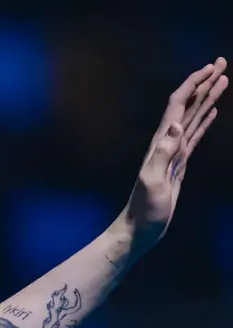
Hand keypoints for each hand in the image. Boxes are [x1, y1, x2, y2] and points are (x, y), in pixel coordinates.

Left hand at [126, 57, 226, 238]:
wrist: (140, 228)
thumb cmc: (144, 209)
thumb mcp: (152, 181)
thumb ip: (162, 154)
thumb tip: (175, 125)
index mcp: (161, 142)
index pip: (178, 104)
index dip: (194, 84)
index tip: (211, 67)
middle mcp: (167, 142)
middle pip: (188, 104)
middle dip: (204, 82)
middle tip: (222, 62)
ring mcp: (174, 152)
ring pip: (194, 116)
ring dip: (208, 97)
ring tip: (224, 79)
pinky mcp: (179, 163)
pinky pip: (195, 135)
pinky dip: (205, 120)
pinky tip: (213, 112)